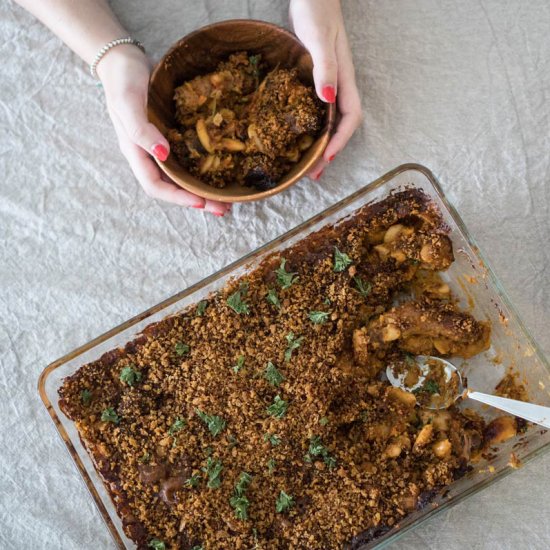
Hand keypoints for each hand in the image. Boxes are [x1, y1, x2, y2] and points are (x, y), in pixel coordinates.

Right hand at [97, 46, 230, 215]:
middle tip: (224, 210)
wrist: (125, 61)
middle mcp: (150, 156)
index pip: (155, 185)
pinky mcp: (173, 137)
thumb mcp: (127, 103)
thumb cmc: (123, 81)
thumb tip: (162, 154)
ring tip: (227, 199)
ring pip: (183, 176)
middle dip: (198, 200)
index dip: (177, 197)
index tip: (200, 202)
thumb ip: (141, 130)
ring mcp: (161, 147)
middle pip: (174, 187)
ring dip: (204, 189)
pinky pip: (189, 159)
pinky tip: (221, 171)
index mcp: (136, 153)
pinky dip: (204, 168)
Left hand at [289, 0, 362, 179]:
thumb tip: (327, 100)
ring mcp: (329, 84)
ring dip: (321, 145)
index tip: (325, 158)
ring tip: (307, 165)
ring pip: (329, 122)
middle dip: (329, 152)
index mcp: (345, 79)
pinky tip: (299, 137)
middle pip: (341, 127)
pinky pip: (317, 112)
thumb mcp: (319, 39)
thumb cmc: (317, 11)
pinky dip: (311, 129)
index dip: (340, 141)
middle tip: (314, 174)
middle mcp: (339, 86)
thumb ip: (325, 68)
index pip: (350, 118)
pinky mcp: (317, 81)